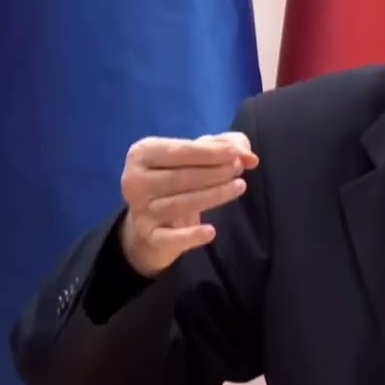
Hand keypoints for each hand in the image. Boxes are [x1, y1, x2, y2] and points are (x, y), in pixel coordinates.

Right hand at [118, 132, 259, 277]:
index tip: (236, 154)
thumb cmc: (179, 176)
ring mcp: (140, 210)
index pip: (178, 151)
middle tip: (238, 170)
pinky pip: (171, 238)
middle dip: (214, 172)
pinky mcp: (149, 236)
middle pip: (180, 177)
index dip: (209, 152)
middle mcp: (135, 181)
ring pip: (180, 204)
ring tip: (239, 186)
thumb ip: (227, 146)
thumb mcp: (199, 155)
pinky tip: (211, 232)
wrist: (152, 220)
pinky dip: (190, 236)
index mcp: (142, 154)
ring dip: (214, 195)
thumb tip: (250, 156)